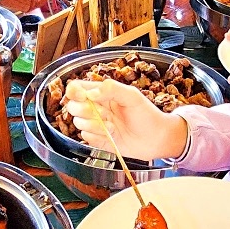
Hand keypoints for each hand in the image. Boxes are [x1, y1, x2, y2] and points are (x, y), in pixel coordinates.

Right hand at [64, 80, 188, 160]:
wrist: (156, 139)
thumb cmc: (147, 115)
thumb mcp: (132, 96)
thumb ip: (112, 89)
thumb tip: (90, 93)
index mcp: (102, 93)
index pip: (76, 88)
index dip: (73, 92)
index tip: (82, 96)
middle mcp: (95, 108)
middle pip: (72, 106)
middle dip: (86, 111)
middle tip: (105, 113)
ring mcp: (96, 124)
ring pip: (78, 123)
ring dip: (95, 125)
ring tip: (113, 126)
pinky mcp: (97, 139)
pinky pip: (86, 138)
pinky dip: (98, 137)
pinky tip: (113, 135)